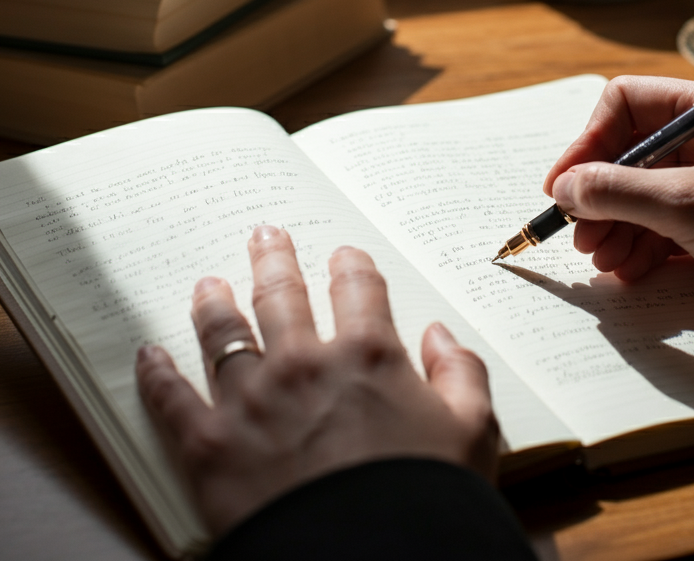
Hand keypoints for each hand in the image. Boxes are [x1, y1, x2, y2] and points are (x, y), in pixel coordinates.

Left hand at [136, 226, 498, 535]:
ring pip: (225, 333)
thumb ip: (463, 374)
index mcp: (369, 356)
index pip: (358, 290)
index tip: (343, 256)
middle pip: (282, 295)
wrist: (364, 560)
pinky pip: (172, 399)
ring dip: (215, 303)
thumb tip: (441, 336)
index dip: (351, 267)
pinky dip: (158, 374)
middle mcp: (305, 365)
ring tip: (209, 284)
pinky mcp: (208, 446)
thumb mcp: (473, 434)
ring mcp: (251, 401)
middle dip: (274, 260)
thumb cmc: (424, 501)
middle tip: (265, 236)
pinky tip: (149, 355)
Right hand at [542, 76, 693, 333]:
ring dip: (615, 224)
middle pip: (629, 153)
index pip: (628, 104)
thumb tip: (564, 188)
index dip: (589, 141)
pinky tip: (626, 268)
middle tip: (580, 232)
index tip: (564, 184)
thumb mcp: (687, 205)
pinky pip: (661, 222)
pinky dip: (639, 243)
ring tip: (602, 258)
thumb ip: (617, 191)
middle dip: (600, 194)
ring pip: (641, 191)